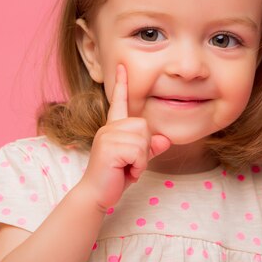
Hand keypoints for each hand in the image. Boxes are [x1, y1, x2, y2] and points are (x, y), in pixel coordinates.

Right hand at [79, 64, 170, 210]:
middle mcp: (109, 128)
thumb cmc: (114, 177)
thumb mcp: (136, 161)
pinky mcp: (109, 147)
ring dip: (141, 160)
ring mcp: (108, 136)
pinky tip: (125, 171)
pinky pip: (139, 152)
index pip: (119, 102)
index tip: (122, 66)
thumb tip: (165, 140)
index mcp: (113, 128)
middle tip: (130, 163)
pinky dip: (138, 166)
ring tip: (126, 168)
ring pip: (143, 139)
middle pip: (144, 126)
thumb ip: (150, 149)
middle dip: (144, 149)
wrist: (96, 195)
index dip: (122, 83)